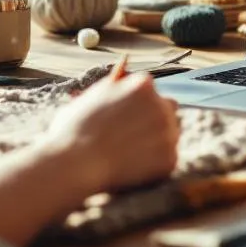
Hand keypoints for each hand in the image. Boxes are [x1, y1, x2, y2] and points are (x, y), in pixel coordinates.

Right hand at [45, 73, 179, 192]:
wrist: (74, 163)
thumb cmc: (74, 129)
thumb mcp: (92, 96)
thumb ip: (114, 87)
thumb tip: (122, 78)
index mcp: (142, 84)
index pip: (150, 91)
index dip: (137, 105)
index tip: (126, 117)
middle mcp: (161, 105)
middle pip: (169, 109)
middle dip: (154, 120)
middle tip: (131, 135)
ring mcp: (168, 132)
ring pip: (170, 135)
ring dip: (156, 142)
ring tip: (128, 153)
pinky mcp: (170, 159)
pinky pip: (167, 159)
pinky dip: (154, 165)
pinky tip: (132, 168)